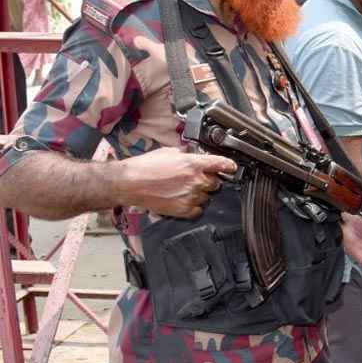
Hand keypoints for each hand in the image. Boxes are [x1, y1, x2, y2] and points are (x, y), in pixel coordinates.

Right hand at [118, 147, 237, 217]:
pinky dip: (193, 206)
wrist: (129, 183)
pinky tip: (182, 200)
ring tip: (183, 190)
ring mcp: (192, 196)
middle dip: (208, 181)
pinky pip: (198, 209)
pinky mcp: (184, 209)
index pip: (221, 164)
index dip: (228, 166)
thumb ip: (185, 154)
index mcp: (194, 163)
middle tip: (195, 179)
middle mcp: (196, 180)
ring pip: (207, 197)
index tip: (231, 168)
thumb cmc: (145, 166)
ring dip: (199, 194)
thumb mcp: (168, 152)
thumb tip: (192, 155)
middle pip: (216, 183)